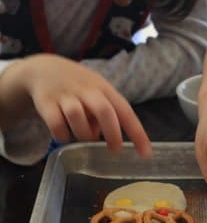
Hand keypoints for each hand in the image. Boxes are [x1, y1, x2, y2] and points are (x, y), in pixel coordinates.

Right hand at [1, 54, 150, 156]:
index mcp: (104, 89)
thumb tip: (103, 138)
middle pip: (104, 111)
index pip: (125, 111)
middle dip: (112, 134)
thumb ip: (103, 114)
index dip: (137, 133)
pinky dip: (61, 134)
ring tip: (84, 136)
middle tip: (115, 150)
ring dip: (84, 133)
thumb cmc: (78, 86)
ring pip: (77, 115)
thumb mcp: (96, 94)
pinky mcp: (46, 102)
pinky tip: (63, 135)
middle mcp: (87, 90)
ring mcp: (65, 95)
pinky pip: (55, 122)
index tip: (146, 153)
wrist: (44, 69)